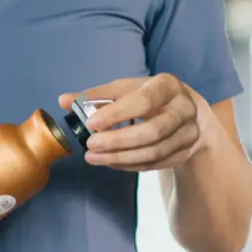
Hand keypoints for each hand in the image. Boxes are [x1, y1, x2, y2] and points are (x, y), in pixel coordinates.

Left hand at [60, 75, 206, 172]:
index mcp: (167, 86)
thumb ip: (97, 96)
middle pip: (153, 131)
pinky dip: (129, 165)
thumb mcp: (126, 89)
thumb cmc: (150, 96)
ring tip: (93, 157)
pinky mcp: (184, 152)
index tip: (91, 123)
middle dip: (118, 141)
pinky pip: (155, 164)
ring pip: (154, 152)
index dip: (117, 113)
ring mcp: (187, 133)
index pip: (144, 101)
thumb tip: (64, 100)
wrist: (186, 111)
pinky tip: (111, 162)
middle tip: (90, 146)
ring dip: (121, 158)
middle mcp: (183, 109)